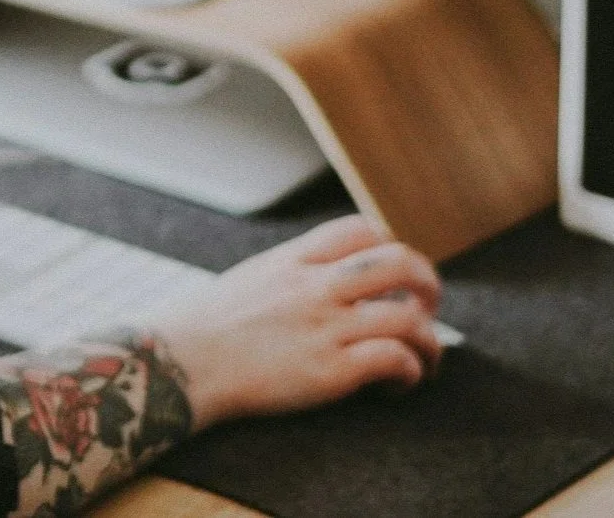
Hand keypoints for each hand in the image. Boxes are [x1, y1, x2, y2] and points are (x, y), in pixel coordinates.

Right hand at [151, 214, 442, 428]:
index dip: (390, 246)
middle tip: (429, 305)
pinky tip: (398, 384)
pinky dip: (409, 371)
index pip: (361, 229)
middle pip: (398, 263)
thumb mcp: (252, 277)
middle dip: (427, 283)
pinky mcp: (330, 370)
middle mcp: (316, 285)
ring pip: (407, 317)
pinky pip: (393, 359)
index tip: (395, 273)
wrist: (184, 363)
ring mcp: (325, 326)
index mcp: (295, 259)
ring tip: (426, 360)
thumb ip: (291, 273)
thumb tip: (321, 279)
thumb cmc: (209, 327)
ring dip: (429, 341)